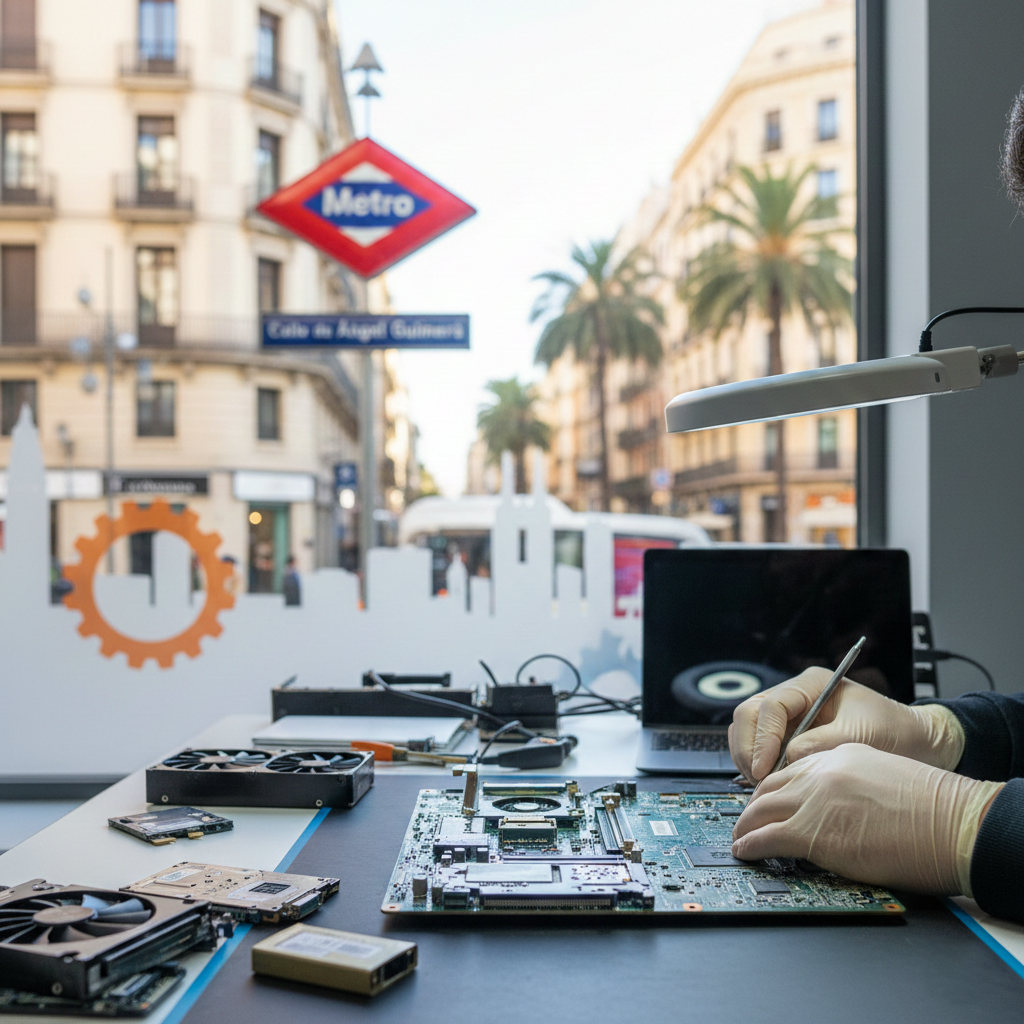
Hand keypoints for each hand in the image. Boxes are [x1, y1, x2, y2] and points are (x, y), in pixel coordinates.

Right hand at [728, 667, 964, 782]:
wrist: (917, 743)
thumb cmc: (895, 732)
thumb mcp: (861, 737)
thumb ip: (821, 744)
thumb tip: (787, 757)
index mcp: (810, 685)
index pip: (770, 706)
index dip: (763, 738)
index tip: (765, 768)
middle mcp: (794, 696)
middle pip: (748, 715)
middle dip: (749, 748)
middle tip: (759, 780)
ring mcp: (789, 716)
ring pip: (747, 731)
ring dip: (750, 758)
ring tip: (765, 785)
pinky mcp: (789, 737)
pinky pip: (759, 748)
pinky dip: (758, 766)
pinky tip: (772, 784)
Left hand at [731, 744, 1001, 894]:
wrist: (951, 823)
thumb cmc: (933, 808)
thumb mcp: (884, 776)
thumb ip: (852, 783)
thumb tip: (838, 806)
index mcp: (840, 755)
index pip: (794, 767)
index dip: (777, 786)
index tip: (769, 799)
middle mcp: (820, 772)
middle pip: (770, 785)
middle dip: (755, 804)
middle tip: (748, 818)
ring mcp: (813, 800)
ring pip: (761, 809)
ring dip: (746, 824)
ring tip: (740, 837)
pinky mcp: (811, 832)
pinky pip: (767, 836)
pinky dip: (750, 844)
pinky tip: (745, 851)